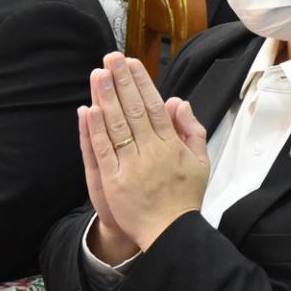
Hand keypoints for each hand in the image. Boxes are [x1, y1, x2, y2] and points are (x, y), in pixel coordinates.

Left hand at [82, 52, 210, 253]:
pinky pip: (104, 151)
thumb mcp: (200, 162)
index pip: (154, 106)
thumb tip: (178, 102)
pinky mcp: (115, 181)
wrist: (171, 233)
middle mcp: (152, 151)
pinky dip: (96, 130)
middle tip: (111, 58)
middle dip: (122, 81)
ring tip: (98, 74)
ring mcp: (132, 166)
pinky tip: (90, 109)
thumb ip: (192, 130)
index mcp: (172, 145)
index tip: (132, 63)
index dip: (142, 82)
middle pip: (134, 109)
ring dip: (106, 97)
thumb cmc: (184, 197)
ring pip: (117, 125)